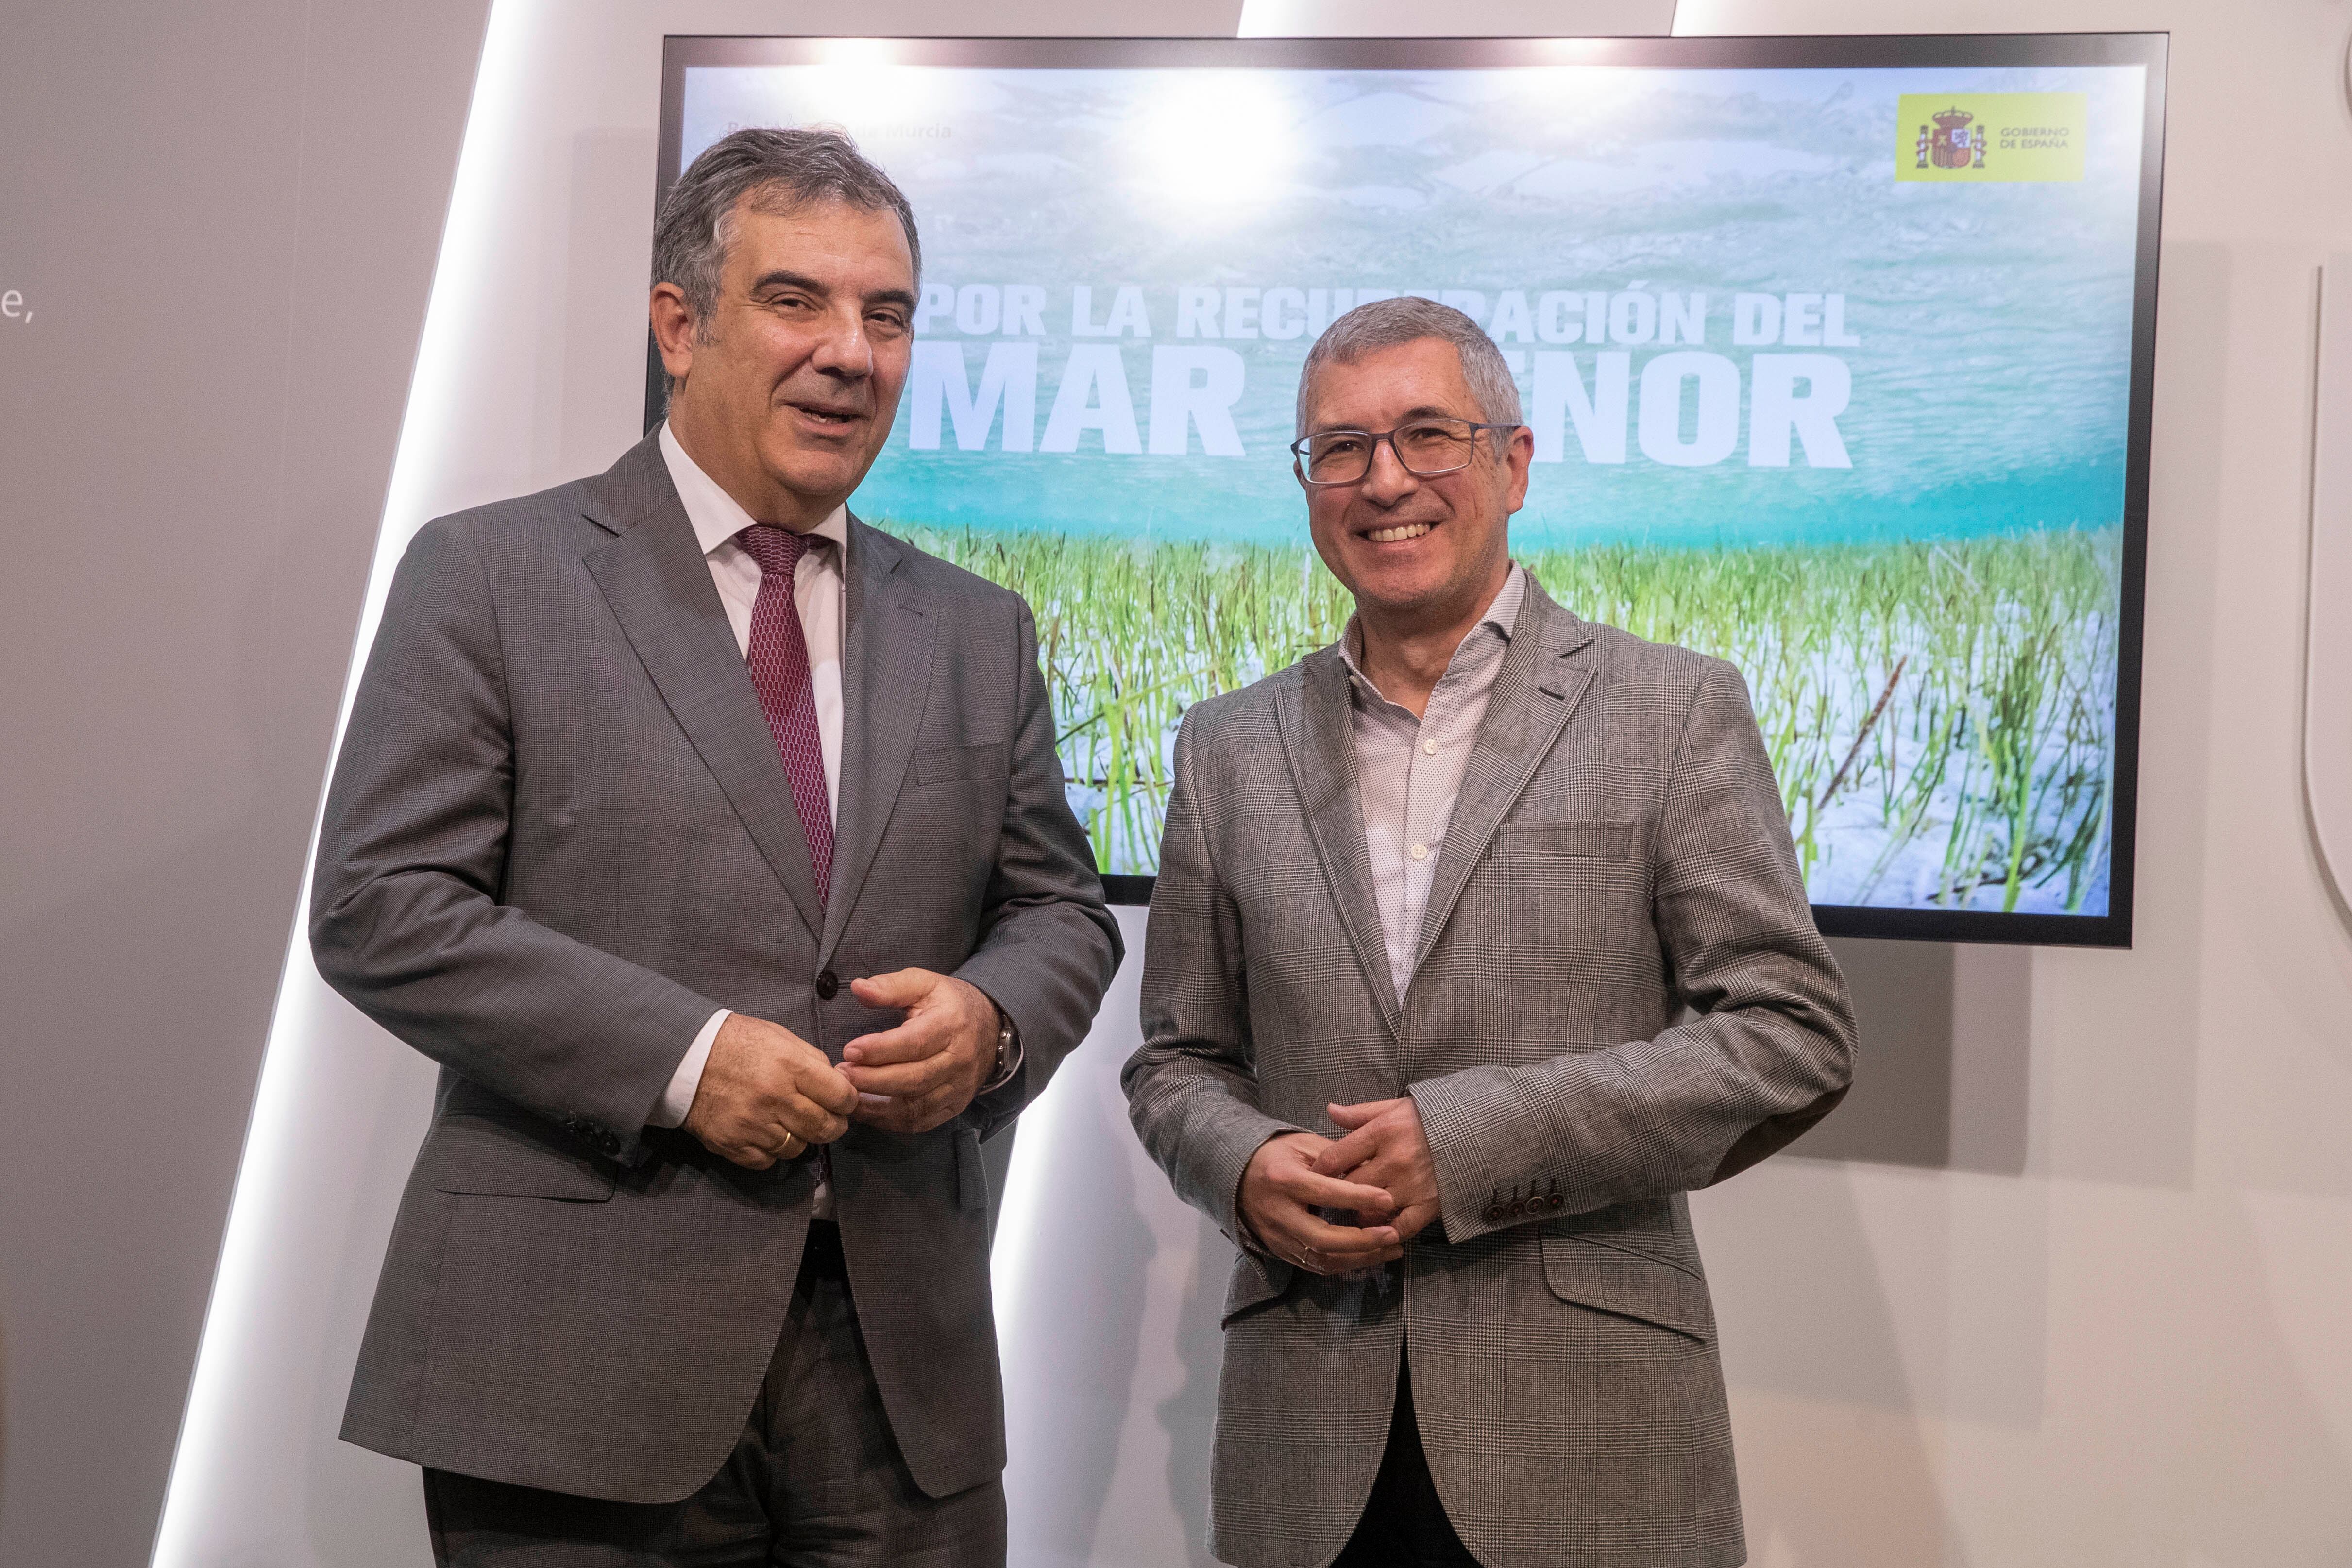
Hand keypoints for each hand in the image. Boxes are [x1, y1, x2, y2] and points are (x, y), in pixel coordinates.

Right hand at [684, 1013, 857, 1168]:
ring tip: (789, 1123)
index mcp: (789, 1066)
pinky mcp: (732, 1144)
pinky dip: (771, 1152)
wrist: (685, 1057)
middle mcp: (774, 1097)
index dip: (848, 1102)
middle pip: (823, 1128)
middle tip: (828, 1121)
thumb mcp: (779, 1037)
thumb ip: (812, 1061)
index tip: (844, 1103)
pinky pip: (768, 1161)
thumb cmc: (737, 1043)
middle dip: (833, 1126)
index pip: (840, 1096)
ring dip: (800, 1139)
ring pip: (797, 1148)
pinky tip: (765, 1133)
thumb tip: (838, 1085)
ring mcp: (752, 1124)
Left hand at [838, 968, 997, 1134]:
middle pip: (914, 1079)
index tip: (849, 1051)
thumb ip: (891, 986)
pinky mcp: (956, 1105)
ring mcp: (959, 1086)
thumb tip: (858, 987)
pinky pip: (921, 1122)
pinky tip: (869, 1110)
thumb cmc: (949, 1004)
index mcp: (951, 1024)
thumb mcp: (924, 983)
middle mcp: (959, 1059)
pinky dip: (891, 1122)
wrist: (991, 1026)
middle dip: (873, 1081)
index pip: (914, 1043)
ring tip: (849, 1095)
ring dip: (878, 1106)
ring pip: (916, 1106)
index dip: (879, 1050)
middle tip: (842, 1075)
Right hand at [1237, 1132, 1402, 1275]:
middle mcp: (1278, 1213)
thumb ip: (1336, 1158)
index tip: (1388, 1199)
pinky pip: (1315, 1266)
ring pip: (1321, 1259)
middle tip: (1393, 1233)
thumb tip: (1372, 1173)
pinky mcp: (1279, 1250)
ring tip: (1390, 1249)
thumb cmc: (1276, 1155)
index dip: (1358, 1198)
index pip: (1324, 1193)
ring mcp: (1276, 1236)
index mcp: (1283, 1179)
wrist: (1237, 1175)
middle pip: (1323, 1238)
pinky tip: (1369, 1257)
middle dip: (1362, 1240)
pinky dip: (1345, 1265)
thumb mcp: (1303, 1145)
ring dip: (1360, 1258)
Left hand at [1312, 1097, 1442, 1241]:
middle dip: (1340, 1192)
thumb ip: (1360, 1113)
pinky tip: (1381, 1228)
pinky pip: (1401, 1228)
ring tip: (1361, 1209)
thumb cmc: (1429, 1118)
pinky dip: (1387, 1232)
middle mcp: (1394, 1161)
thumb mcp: (1393, 1107)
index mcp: (1382, 1132)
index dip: (1318, 1171)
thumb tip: (1329, 1110)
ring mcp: (1411, 1185)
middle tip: (1339, 1194)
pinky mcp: (1429, 1205)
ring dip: (1361, 1213)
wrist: (1476, 1130)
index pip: (1334, 1158)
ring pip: (1370, 1211)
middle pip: (1349, 1187)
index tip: (1315, 1177)